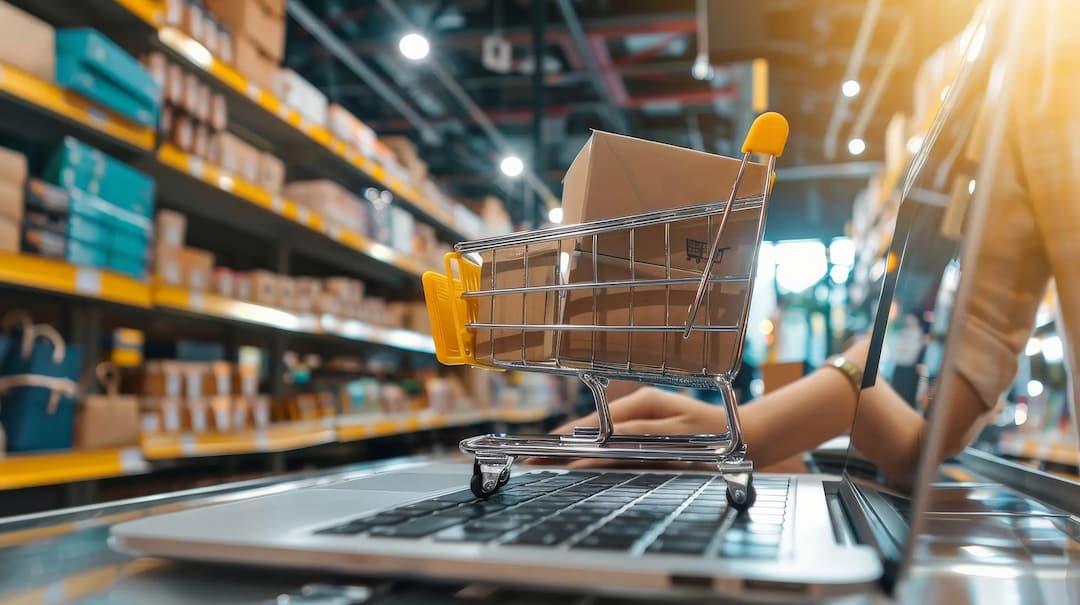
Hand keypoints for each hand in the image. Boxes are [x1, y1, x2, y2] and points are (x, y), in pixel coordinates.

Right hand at [526, 387, 727, 468]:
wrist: (752, 438)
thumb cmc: (722, 437)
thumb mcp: (677, 438)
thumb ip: (635, 439)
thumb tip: (597, 444)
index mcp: (643, 402)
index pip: (593, 423)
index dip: (564, 440)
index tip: (539, 452)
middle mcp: (639, 407)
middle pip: (590, 429)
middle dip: (560, 445)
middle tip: (530, 461)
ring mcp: (643, 419)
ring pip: (598, 437)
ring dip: (572, 451)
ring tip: (544, 463)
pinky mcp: (649, 434)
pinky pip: (612, 444)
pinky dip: (592, 454)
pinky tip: (577, 464)